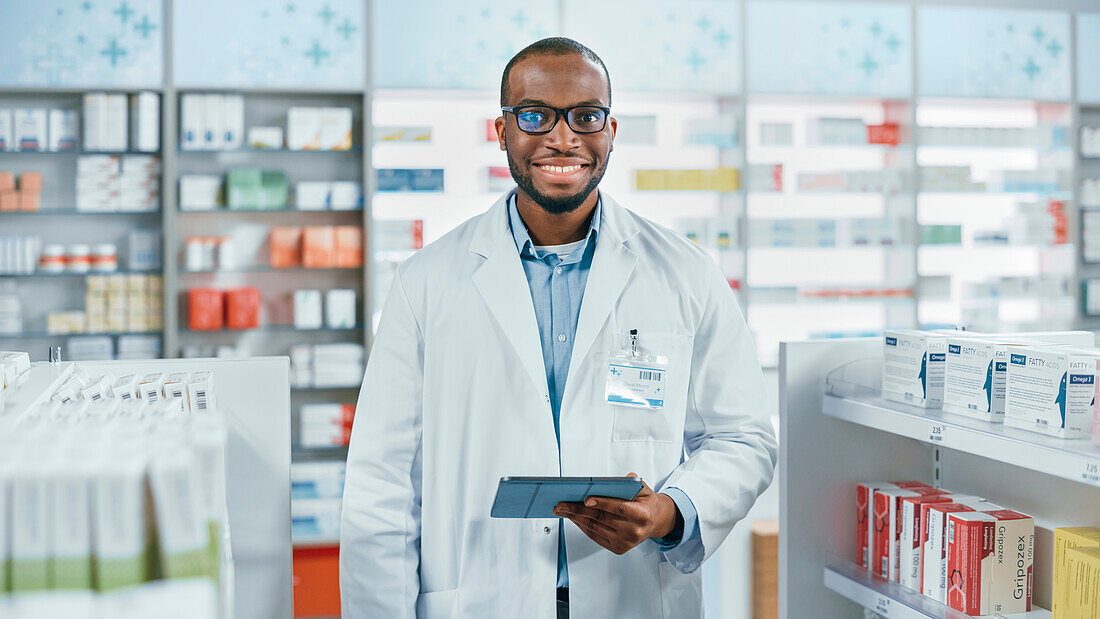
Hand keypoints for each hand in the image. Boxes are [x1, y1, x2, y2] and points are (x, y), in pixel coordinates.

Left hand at [552, 473, 678, 555]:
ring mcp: (625, 542)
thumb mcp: (644, 489)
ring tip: (562, 510)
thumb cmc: (647, 504)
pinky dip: (582, 526)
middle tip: (561, 504)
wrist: (656, 522)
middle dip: (578, 510)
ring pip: (595, 528)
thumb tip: (624, 478)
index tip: (586, 499)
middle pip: (601, 519)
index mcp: (642, 515)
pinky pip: (595, 536)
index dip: (602, 503)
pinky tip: (574, 518)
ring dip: (576, 518)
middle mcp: (633, 531)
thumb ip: (634, 483)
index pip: (618, 508)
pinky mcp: (618, 548)